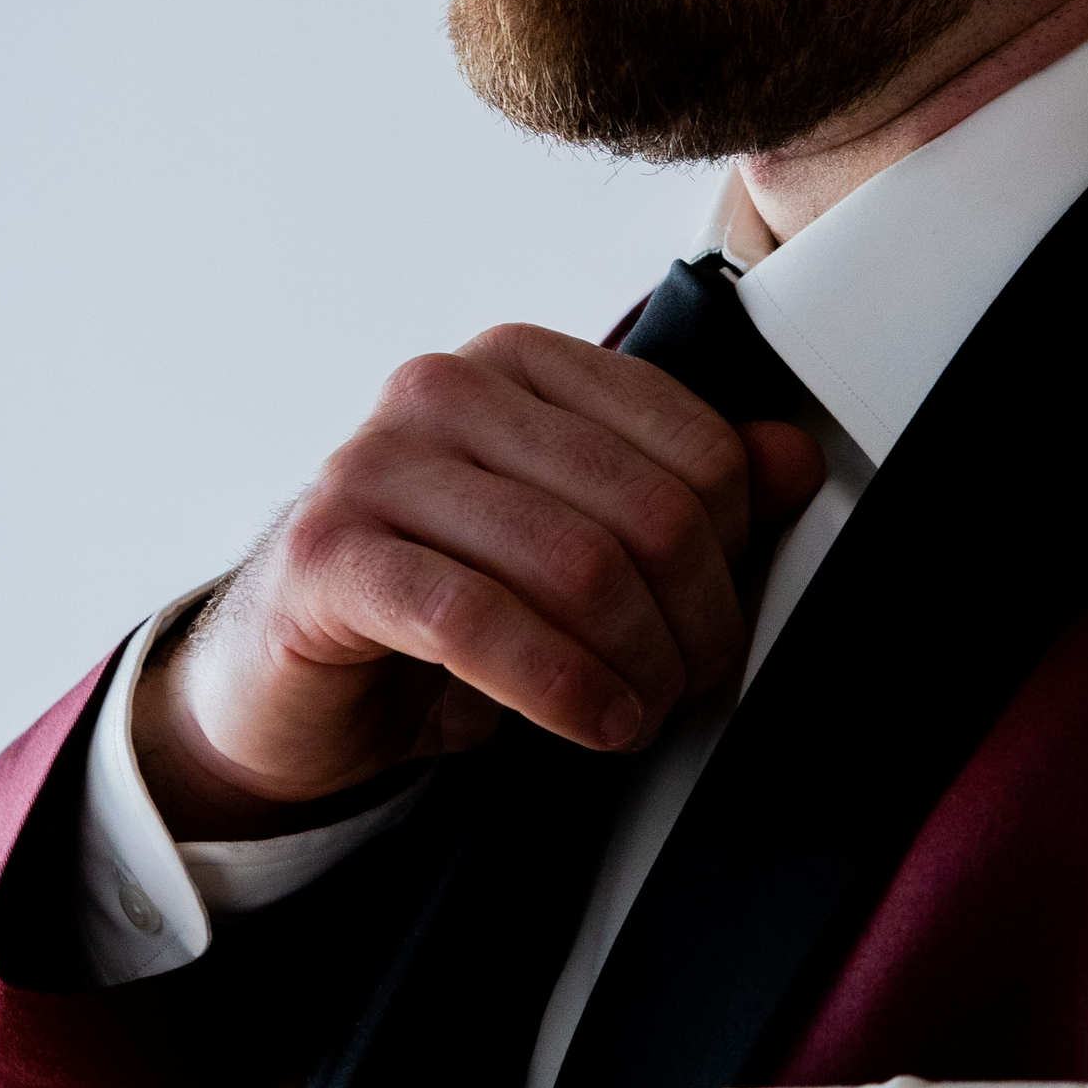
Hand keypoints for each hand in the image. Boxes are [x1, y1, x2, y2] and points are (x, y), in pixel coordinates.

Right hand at [133, 325, 826, 835]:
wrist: (294, 688)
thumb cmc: (440, 608)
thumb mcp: (579, 548)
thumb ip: (684, 494)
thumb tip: (792, 458)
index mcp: (521, 366)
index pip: (696, 448)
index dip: (734, 558)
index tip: (713, 624)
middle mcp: (445, 391)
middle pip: (650, 512)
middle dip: (693, 626)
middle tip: (681, 689)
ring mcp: (375, 466)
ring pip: (577, 567)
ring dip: (635, 668)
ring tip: (635, 714)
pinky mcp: (330, 558)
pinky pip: (480, 622)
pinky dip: (559, 687)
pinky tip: (590, 722)